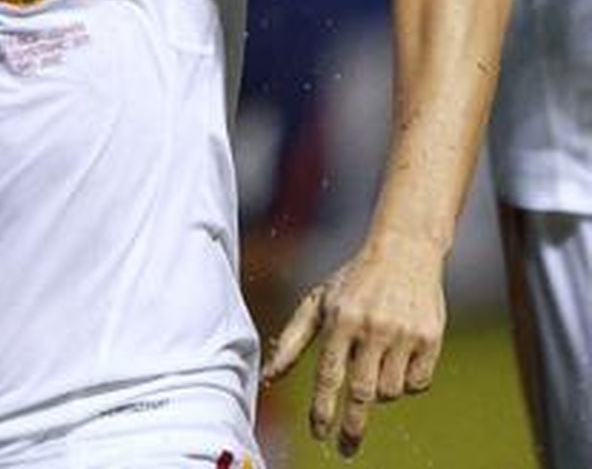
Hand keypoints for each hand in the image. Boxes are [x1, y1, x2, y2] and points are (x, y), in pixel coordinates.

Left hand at [261, 233, 446, 457]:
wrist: (404, 251)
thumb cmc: (354, 280)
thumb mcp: (318, 301)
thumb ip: (292, 340)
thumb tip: (269, 376)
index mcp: (340, 319)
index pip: (328, 375)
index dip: (322, 409)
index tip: (319, 433)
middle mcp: (372, 328)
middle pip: (361, 393)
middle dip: (352, 426)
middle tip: (345, 449)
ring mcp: (403, 334)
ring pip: (390, 392)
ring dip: (379, 394)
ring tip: (374, 370)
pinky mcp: (431, 338)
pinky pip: (417, 383)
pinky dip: (406, 384)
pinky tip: (398, 363)